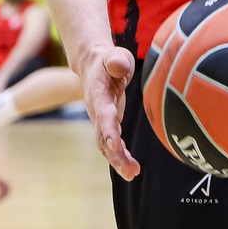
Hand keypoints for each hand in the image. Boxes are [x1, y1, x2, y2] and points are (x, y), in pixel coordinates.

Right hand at [81, 45, 139, 179]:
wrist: (94, 66)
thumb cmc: (110, 60)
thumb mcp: (115, 55)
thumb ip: (117, 60)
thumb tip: (118, 66)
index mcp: (98, 94)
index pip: (103, 113)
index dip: (108, 128)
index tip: (115, 143)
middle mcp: (97, 110)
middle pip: (103, 135)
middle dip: (115, 154)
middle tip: (130, 170)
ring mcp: (100, 120)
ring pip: (106, 144)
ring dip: (118, 160)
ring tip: (133, 173)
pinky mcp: (107, 125)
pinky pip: (111, 145)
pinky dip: (120, 157)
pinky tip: (132, 168)